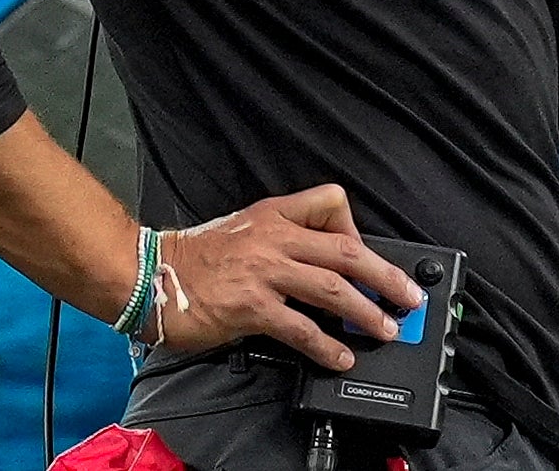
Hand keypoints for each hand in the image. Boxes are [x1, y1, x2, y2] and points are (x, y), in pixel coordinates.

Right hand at [152, 184, 424, 369]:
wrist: (150, 274)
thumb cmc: (194, 256)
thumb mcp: (244, 226)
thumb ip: (281, 237)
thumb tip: (322, 262)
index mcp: (275, 215)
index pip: (331, 203)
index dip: (356, 227)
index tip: (369, 253)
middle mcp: (275, 239)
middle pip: (347, 251)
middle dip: (385, 275)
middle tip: (408, 294)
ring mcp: (265, 272)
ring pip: (333, 288)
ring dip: (367, 311)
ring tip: (386, 328)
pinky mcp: (252, 307)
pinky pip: (301, 328)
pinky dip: (326, 345)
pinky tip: (340, 356)